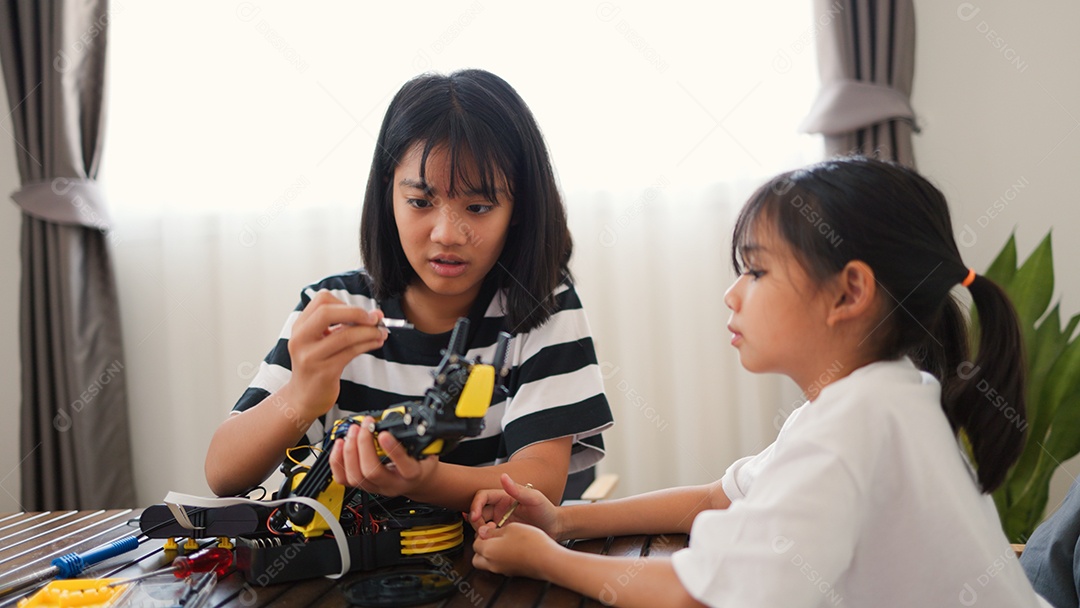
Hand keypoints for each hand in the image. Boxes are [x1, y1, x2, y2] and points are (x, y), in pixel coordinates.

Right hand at [287, 290, 386, 416]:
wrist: (304, 398)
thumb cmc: (317, 366)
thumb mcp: (321, 341)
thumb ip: (342, 325)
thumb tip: (375, 314)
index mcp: (300, 326)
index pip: (321, 300)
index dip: (345, 303)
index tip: (361, 312)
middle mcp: (301, 339)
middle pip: (327, 312)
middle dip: (356, 313)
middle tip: (374, 319)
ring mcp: (311, 356)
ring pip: (345, 335)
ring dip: (369, 332)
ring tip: (381, 333)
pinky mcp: (324, 372)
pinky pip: (351, 352)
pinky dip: (368, 344)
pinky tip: (376, 343)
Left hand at [329, 417, 438, 496]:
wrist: (417, 480)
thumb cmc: (421, 463)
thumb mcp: (427, 449)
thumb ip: (417, 437)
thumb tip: (402, 419)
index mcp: (413, 474)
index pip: (404, 467)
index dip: (393, 450)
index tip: (384, 434)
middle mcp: (392, 484)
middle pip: (372, 472)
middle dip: (364, 445)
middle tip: (365, 425)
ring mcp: (375, 487)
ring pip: (355, 476)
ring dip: (350, 451)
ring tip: (353, 431)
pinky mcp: (362, 486)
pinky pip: (343, 479)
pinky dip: (337, 461)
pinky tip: (340, 445)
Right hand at [469, 474, 560, 538]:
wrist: (555, 528)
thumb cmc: (547, 511)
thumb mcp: (534, 498)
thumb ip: (518, 489)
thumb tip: (504, 477)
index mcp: (504, 496)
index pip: (482, 496)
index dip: (476, 505)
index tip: (475, 517)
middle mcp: (500, 508)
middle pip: (478, 512)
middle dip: (477, 522)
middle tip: (484, 531)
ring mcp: (501, 521)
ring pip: (481, 525)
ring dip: (481, 531)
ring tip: (491, 537)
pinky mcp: (503, 533)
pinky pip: (489, 536)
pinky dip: (487, 539)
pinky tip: (494, 542)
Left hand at [472, 520, 560, 578]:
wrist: (547, 559)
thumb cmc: (530, 543)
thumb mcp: (510, 528)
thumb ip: (492, 531)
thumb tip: (483, 531)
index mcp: (488, 550)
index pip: (475, 541)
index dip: (482, 531)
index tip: (492, 525)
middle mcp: (491, 563)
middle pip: (477, 556)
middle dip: (481, 545)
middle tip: (492, 535)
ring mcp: (501, 570)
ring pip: (487, 562)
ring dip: (490, 552)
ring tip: (503, 541)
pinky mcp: (511, 573)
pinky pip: (499, 565)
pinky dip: (500, 557)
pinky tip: (512, 548)